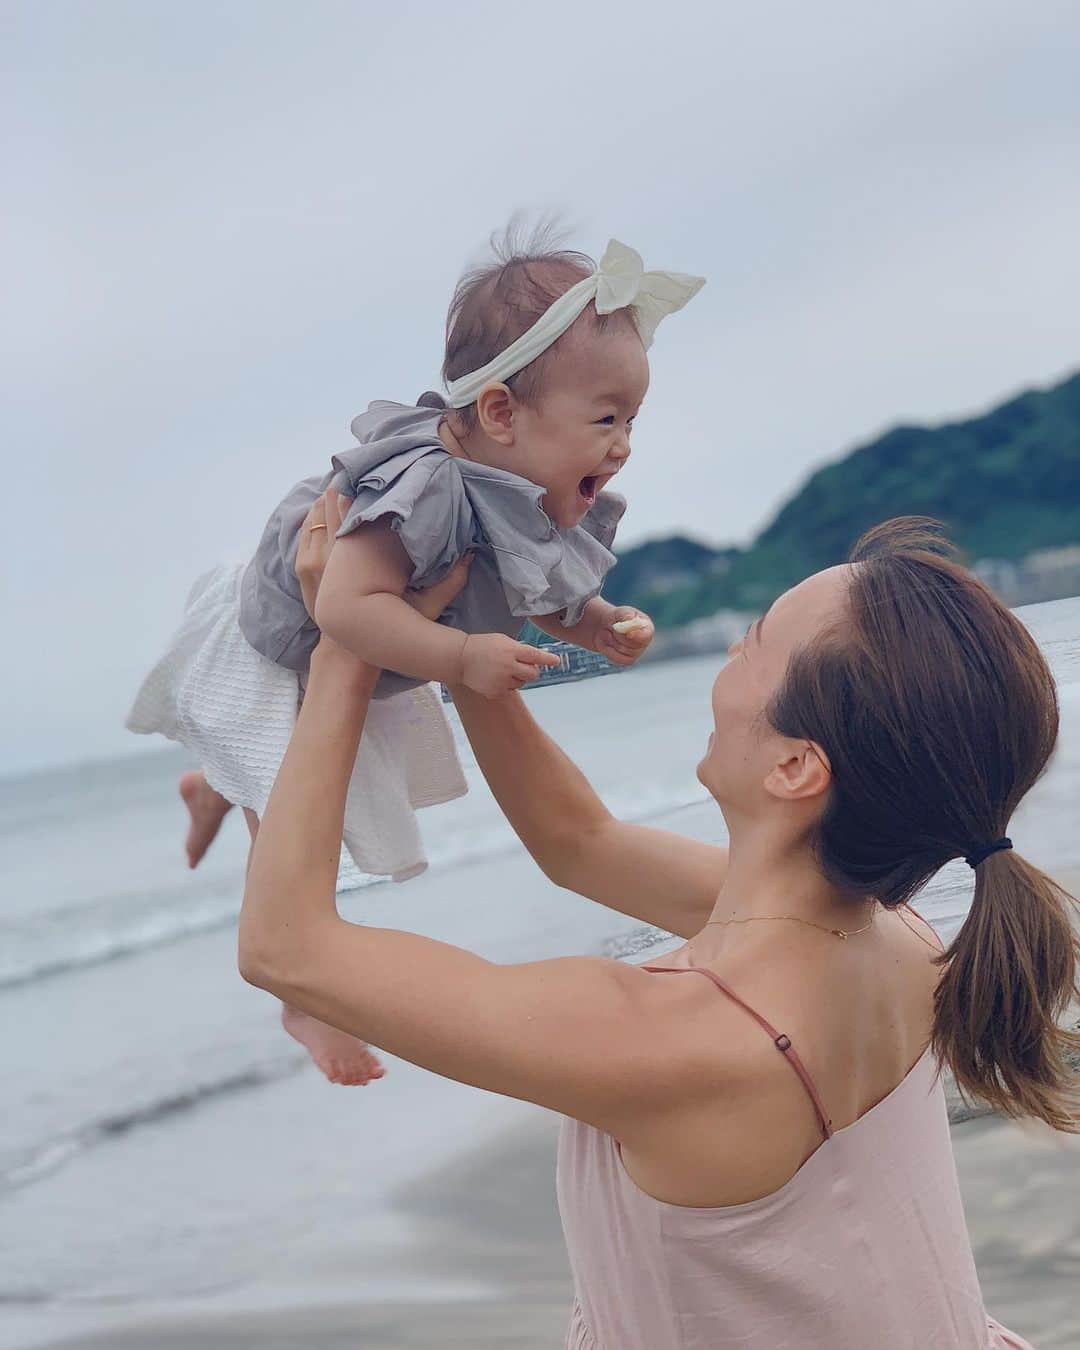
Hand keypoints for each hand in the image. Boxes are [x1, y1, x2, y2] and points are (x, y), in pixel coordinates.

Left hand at [297, 490, 471, 626]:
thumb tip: (469, 554)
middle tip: (365, 474)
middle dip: (350, 488)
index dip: (371, 490)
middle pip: (335, 504)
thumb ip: (449, 582)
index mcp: (361, 558)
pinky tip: (326, 511)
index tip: (383, 479)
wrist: (345, 655)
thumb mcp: (424, 607)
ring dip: (331, 501)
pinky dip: (316, 518)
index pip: (362, 511)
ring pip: (317, 514)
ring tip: (347, 487)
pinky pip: (306, 531)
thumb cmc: (387, 627)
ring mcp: (314, 559)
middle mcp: (332, 553)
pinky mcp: (305, 567)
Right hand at [461, 633, 561, 698]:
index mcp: (511, 650)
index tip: (556, 661)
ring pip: (522, 683)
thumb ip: (519, 649)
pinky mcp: (495, 692)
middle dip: (531, 670)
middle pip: (533, 674)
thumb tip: (535, 658)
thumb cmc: (481, 646)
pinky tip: (495, 677)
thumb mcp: (502, 640)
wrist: (460, 658)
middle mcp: (508, 666)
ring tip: (503, 670)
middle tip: (521, 665)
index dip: (547, 659)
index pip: (535, 656)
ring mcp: (502, 681)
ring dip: (518, 678)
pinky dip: (506, 685)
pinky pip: (509, 691)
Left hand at [595, 607, 654, 667]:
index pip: (646, 635)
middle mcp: (645, 641)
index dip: (637, 636)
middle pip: (634, 645)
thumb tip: (629, 619)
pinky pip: (618, 659)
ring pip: (624, 652)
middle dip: (620, 636)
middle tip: (613, 627)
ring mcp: (637, 652)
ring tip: (611, 634)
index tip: (628, 634)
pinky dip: (610, 651)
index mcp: (646, 627)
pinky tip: (609, 644)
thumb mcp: (619, 612)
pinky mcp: (628, 660)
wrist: (605, 627)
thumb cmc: (616, 618)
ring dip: (613, 643)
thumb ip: (625, 615)